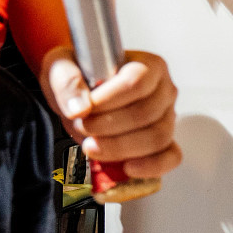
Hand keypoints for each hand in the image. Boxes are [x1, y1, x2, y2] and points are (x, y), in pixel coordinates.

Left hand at [41, 48, 182, 178]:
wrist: (81, 97)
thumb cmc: (78, 77)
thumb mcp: (61, 67)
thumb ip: (67, 81)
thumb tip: (80, 108)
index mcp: (148, 65)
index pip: (137, 82)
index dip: (109, 101)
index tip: (85, 109)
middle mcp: (163, 91)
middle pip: (146, 114)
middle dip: (108, 126)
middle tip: (83, 126)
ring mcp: (167, 118)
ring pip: (156, 138)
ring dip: (120, 147)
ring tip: (92, 146)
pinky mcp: (165, 143)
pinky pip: (170, 157)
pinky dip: (151, 165)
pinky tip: (127, 167)